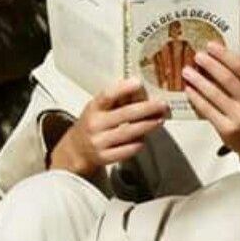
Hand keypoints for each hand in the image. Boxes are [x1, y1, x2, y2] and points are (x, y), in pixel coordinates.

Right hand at [49, 78, 167, 177]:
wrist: (77, 150)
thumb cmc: (94, 124)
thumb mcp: (99, 108)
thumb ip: (117, 100)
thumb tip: (142, 91)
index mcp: (93, 108)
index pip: (107, 96)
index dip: (123, 88)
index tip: (138, 83)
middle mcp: (95, 124)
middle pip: (125, 114)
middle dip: (147, 109)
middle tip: (162, 105)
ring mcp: (99, 142)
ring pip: (129, 132)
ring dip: (148, 125)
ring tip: (160, 119)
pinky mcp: (105, 157)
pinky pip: (128, 150)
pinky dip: (139, 142)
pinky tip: (146, 137)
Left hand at [181, 42, 239, 158]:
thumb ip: (239, 78)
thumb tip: (215, 59)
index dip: (223, 54)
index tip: (210, 46)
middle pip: (226, 78)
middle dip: (209, 65)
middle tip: (196, 56)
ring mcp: (239, 116)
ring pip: (214, 94)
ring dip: (198, 81)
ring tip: (187, 72)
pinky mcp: (227, 129)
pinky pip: (208, 110)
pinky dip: (196, 98)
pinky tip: (189, 90)